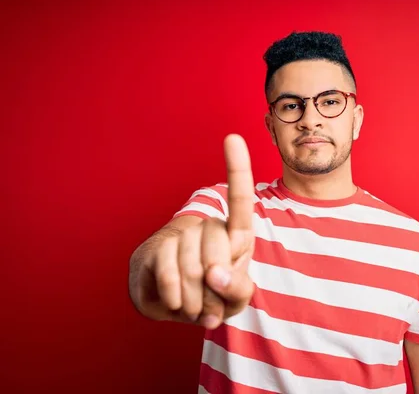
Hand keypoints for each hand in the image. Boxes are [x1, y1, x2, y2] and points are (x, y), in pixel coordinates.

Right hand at [135, 134, 255, 327]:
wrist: (177, 305)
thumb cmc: (214, 295)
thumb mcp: (236, 298)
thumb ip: (237, 288)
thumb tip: (214, 274)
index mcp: (236, 235)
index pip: (239, 201)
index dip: (237, 169)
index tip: (232, 137)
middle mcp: (209, 227)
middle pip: (217, 257)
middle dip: (215, 292)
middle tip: (210, 303)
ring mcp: (181, 236)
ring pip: (193, 270)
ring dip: (195, 301)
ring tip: (194, 303)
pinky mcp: (156, 250)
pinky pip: (170, 275)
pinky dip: (176, 298)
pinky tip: (176, 302)